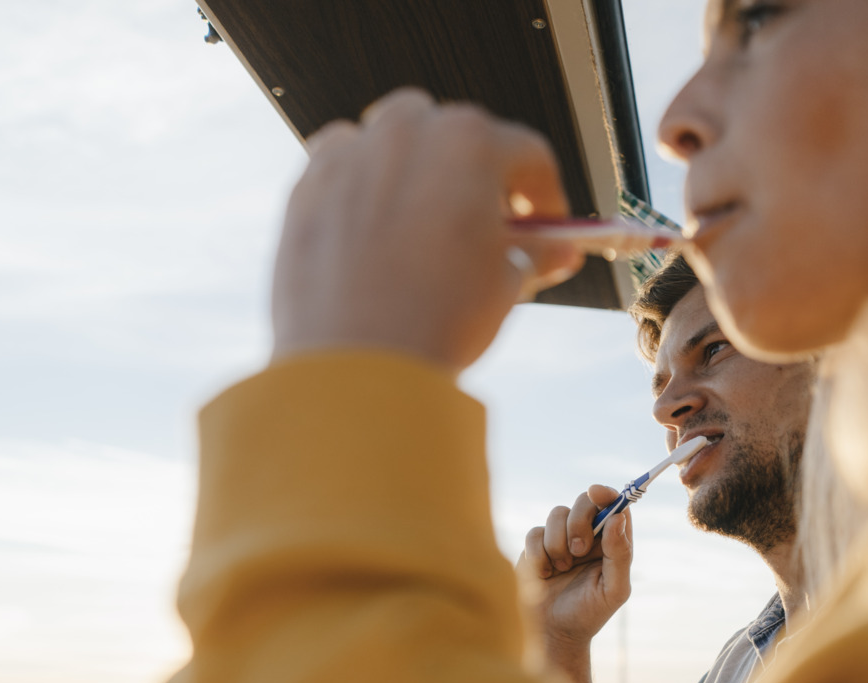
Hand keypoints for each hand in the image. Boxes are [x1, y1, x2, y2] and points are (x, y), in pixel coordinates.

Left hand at [271, 88, 585, 372]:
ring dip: (417, 168)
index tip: (542, 223)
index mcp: (470, 144)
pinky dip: (364, 183)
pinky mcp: (308, 183)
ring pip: (394, 137)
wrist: (356, 366)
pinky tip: (374, 229)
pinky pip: (343, 163)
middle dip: (476, 174)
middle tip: (485, 223)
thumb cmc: (438, 321)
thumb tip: (560, 250)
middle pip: (457, 134)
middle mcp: (409, 131)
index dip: (543, 193)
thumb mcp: (507, 286)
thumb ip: (535, 253)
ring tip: (425, 223)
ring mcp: (353, 153)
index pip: (527, 154)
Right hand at [517, 485, 633, 650]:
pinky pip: (535, 532)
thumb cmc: (589, 614)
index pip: (616, 505)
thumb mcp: (614, 589)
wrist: (553, 634)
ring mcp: (561, 538)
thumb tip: (618, 518)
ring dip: (558, 542)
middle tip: (578, 551)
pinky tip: (544, 574)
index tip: (596, 493)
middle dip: (579, 521)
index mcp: (612, 542)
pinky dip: (539, 553)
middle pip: (585, 501)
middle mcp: (588, 535)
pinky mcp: (536, 546)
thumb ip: (620, 554)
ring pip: (557, 513)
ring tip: (561, 569)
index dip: (608, 493)